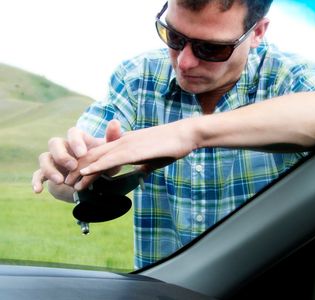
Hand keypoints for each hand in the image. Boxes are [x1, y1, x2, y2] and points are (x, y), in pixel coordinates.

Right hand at [32, 120, 121, 197]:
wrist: (94, 181)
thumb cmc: (102, 162)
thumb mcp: (110, 153)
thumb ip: (112, 138)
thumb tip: (115, 122)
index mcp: (79, 139)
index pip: (73, 132)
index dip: (75, 141)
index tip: (82, 153)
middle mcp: (64, 147)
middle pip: (54, 142)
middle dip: (62, 154)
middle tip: (72, 166)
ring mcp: (54, 160)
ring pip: (44, 158)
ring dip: (50, 169)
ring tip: (60, 181)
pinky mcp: (48, 173)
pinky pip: (37, 174)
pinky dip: (36, 181)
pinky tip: (38, 190)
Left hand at [68, 119, 196, 189]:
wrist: (184, 134)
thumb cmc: (172, 146)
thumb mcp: (154, 160)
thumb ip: (143, 166)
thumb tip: (140, 174)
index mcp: (125, 144)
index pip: (101, 155)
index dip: (86, 166)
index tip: (76, 178)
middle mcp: (122, 143)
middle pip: (93, 155)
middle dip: (76, 169)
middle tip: (63, 181)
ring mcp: (127, 145)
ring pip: (97, 158)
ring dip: (81, 171)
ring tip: (67, 182)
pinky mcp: (133, 150)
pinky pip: (110, 160)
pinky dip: (95, 167)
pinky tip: (84, 173)